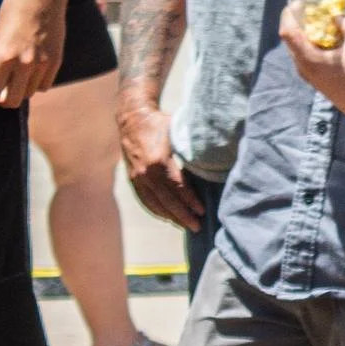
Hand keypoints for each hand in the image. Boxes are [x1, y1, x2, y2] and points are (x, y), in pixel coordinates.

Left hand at [0, 0, 65, 106]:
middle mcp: (24, 65)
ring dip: (20, 90)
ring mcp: (42, 64)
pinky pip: (45, 85)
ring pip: (29, 94)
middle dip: (2, 99)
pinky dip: (36, 84)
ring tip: (15, 78)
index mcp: (5, 57)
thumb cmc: (14, 9)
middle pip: (12, 100)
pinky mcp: (56, 61)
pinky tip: (30, 73)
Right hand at [118, 99, 204, 229]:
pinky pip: (145, 201)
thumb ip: (192, 151)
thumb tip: (212, 165)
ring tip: (185, 225)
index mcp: (159, 162)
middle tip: (197, 227)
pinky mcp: (132, 180)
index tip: (203, 212)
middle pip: (168, 202)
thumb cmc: (160, 124)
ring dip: (171, 217)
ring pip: (155, 205)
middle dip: (183, 216)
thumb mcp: (178, 133)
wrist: (132, 118)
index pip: (179, 188)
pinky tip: (168, 217)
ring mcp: (137, 178)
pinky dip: (157, 211)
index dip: (192, 202)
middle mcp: (146, 173)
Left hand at [279, 6, 344, 125]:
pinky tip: (327, 39)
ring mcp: (307, 74)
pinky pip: (306, 55)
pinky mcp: (314, 78)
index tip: (300, 2)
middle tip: (311, 9)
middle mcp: (302, 67)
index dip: (291, 13)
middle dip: (299, 21)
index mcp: (308, 59)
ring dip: (306, 32)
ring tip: (320, 22)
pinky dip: (312, 43)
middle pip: (291, 38)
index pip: (288, 32)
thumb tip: (340, 17)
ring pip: (298, 47)